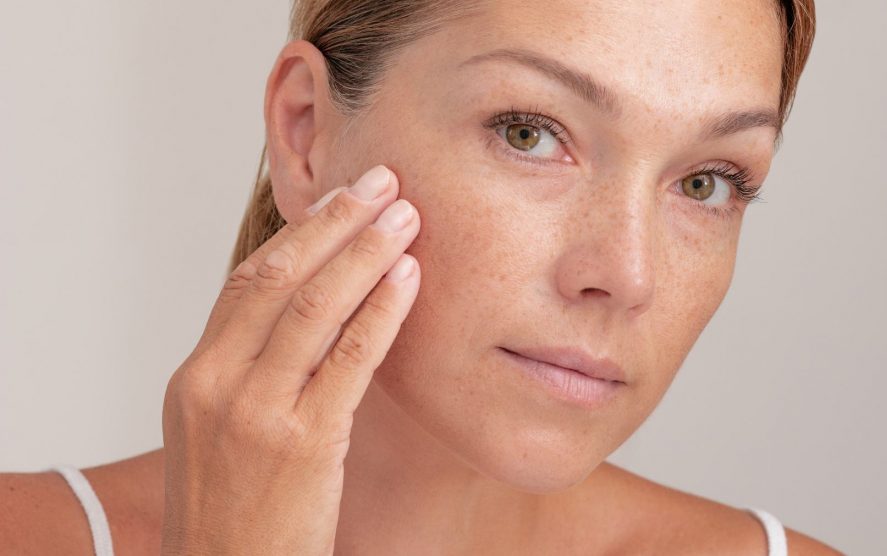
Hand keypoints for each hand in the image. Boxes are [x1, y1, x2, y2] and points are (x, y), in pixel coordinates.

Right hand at [160, 164, 419, 554]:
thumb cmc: (235, 510)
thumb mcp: (221, 432)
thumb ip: (251, 373)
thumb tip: (307, 317)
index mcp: (196, 375)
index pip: (248, 282)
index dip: (300, 234)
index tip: (340, 201)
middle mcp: (217, 384)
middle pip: (279, 278)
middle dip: (335, 223)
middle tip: (381, 182)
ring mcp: (256, 412)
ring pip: (313, 308)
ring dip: (364, 253)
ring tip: (405, 216)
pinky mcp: (302, 444)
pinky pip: (349, 359)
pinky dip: (381, 312)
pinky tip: (409, 279)